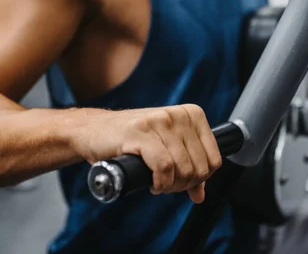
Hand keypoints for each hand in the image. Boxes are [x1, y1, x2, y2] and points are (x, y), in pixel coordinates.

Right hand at [72, 105, 221, 203]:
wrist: (93, 131)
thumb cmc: (130, 140)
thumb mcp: (165, 148)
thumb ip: (186, 167)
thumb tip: (200, 194)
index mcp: (191, 114)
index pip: (214, 158)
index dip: (200, 179)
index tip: (183, 182)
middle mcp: (178, 114)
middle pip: (199, 167)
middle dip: (184, 185)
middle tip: (166, 185)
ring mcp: (159, 121)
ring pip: (183, 169)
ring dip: (170, 186)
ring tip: (157, 183)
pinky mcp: (141, 133)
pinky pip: (164, 167)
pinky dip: (160, 183)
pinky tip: (152, 183)